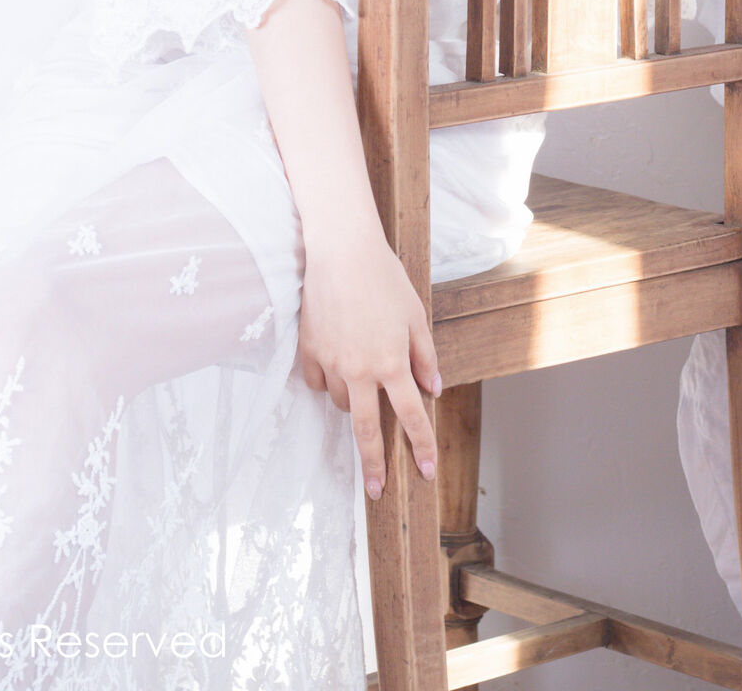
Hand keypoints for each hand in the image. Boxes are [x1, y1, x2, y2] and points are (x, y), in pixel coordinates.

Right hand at [296, 225, 442, 498]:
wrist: (340, 250)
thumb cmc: (384, 278)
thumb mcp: (415, 316)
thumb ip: (424, 357)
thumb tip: (433, 391)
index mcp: (392, 362)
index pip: (410, 416)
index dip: (420, 447)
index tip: (426, 472)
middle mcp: (360, 369)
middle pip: (366, 430)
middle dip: (373, 464)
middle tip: (376, 490)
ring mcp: (331, 362)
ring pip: (342, 402)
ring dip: (354, 403)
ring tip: (362, 380)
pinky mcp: (308, 351)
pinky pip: (318, 382)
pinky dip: (328, 381)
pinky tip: (336, 363)